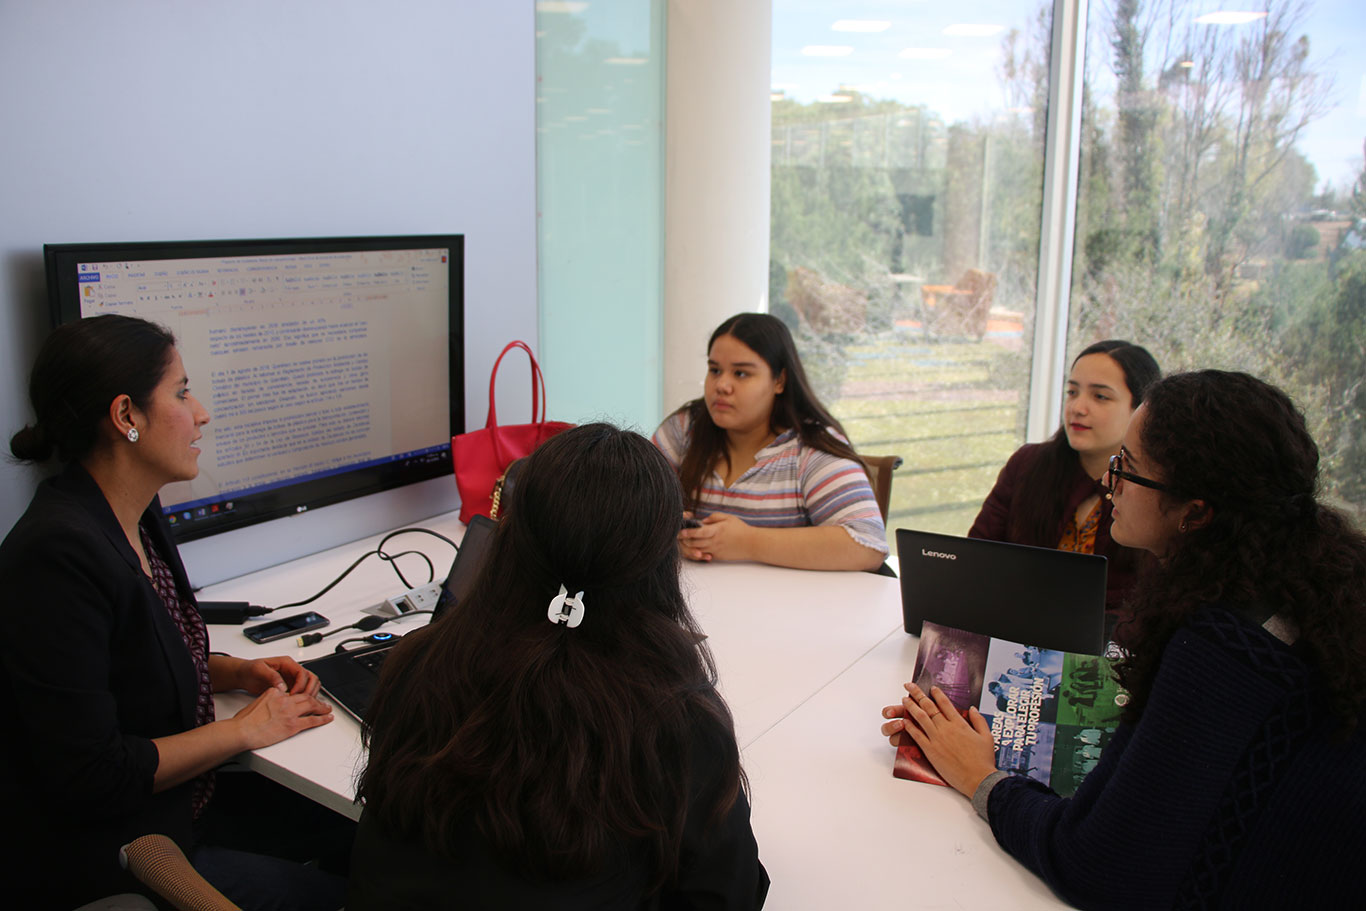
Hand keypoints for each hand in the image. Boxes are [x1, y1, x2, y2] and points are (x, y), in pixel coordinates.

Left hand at [213, 655, 319, 695]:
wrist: (244, 675)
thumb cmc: (250, 669)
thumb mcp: (259, 670)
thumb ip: (272, 676)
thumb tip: (282, 686)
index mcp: (287, 663)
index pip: (302, 673)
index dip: (301, 685)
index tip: (293, 695)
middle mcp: (292, 670)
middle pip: (311, 678)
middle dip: (309, 690)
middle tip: (302, 701)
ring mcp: (291, 679)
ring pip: (309, 685)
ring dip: (309, 695)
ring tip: (301, 704)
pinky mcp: (289, 687)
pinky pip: (302, 692)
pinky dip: (303, 699)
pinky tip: (296, 706)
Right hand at [231, 686, 333, 749]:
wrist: (242, 731)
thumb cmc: (245, 720)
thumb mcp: (257, 702)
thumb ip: (269, 699)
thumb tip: (273, 704)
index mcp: (276, 692)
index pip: (294, 692)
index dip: (302, 694)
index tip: (306, 697)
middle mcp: (285, 700)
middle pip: (306, 697)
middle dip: (316, 699)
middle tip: (322, 702)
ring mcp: (290, 712)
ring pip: (312, 706)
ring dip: (322, 707)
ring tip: (328, 708)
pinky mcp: (293, 725)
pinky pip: (312, 720)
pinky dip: (322, 719)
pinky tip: (327, 718)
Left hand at [678, 512, 752, 561]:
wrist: (751, 544)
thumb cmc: (741, 529)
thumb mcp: (728, 518)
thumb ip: (714, 517)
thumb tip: (702, 521)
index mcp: (716, 530)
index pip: (698, 533)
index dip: (688, 532)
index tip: (680, 531)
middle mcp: (714, 541)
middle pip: (694, 542)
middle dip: (685, 540)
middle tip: (678, 537)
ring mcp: (715, 550)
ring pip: (697, 550)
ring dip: (689, 547)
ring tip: (683, 543)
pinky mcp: (718, 557)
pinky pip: (704, 555)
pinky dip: (697, 553)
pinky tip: (694, 549)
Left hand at [881, 682, 998, 797]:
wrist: (977, 778)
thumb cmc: (983, 760)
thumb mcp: (987, 737)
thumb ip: (979, 720)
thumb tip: (972, 709)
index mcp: (960, 724)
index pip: (945, 704)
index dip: (937, 694)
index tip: (932, 688)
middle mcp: (946, 728)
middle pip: (929, 707)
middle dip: (918, 694)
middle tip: (910, 686)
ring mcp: (937, 739)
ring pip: (921, 718)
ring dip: (911, 707)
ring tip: (904, 699)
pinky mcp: (931, 750)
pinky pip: (917, 736)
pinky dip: (910, 727)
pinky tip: (904, 721)